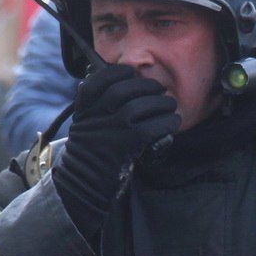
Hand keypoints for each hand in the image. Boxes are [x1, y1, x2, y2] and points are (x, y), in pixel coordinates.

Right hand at [53, 65, 180, 238]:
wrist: (84, 183)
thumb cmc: (93, 151)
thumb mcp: (87, 125)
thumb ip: (98, 105)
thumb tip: (127, 83)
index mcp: (84, 109)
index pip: (98, 80)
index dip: (117, 72)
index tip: (130, 72)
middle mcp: (95, 117)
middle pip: (123, 90)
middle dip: (146, 85)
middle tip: (159, 90)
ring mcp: (110, 130)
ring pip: (139, 106)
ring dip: (162, 103)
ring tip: (170, 106)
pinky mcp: (125, 145)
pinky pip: (151, 127)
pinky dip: (167, 122)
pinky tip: (172, 123)